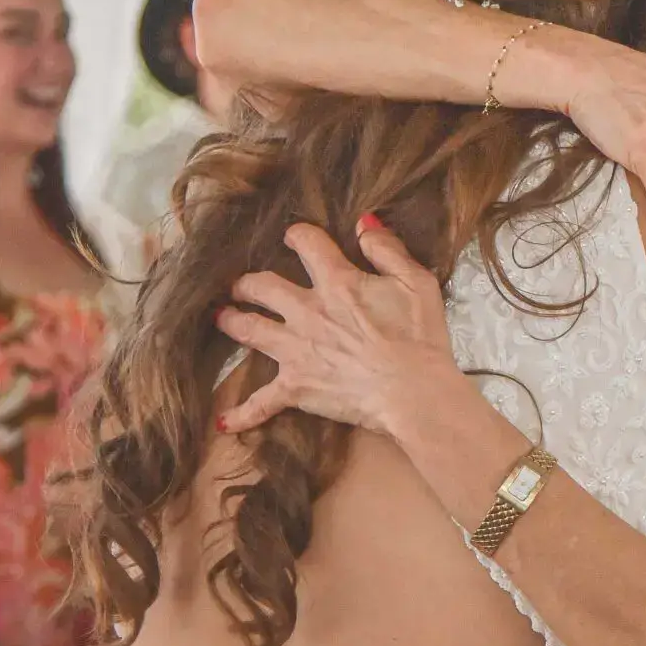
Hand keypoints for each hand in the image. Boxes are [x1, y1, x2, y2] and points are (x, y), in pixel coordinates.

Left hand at [216, 217, 455, 434]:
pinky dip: (243, 413)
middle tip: (245, 285)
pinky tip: (225, 422)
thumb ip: (387, 249)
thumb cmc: (420, 339)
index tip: (294, 237)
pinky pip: (261, 402)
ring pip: (248, 330)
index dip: (298, 235)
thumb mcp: (417, 282)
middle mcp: (307, 311)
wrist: (414, 393)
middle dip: (249, 282)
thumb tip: (363, 224)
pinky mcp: (296, 387)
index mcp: (338, 283)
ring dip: (232, 321)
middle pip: (261, 286)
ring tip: (224, 317)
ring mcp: (296, 350)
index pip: (307, 244)